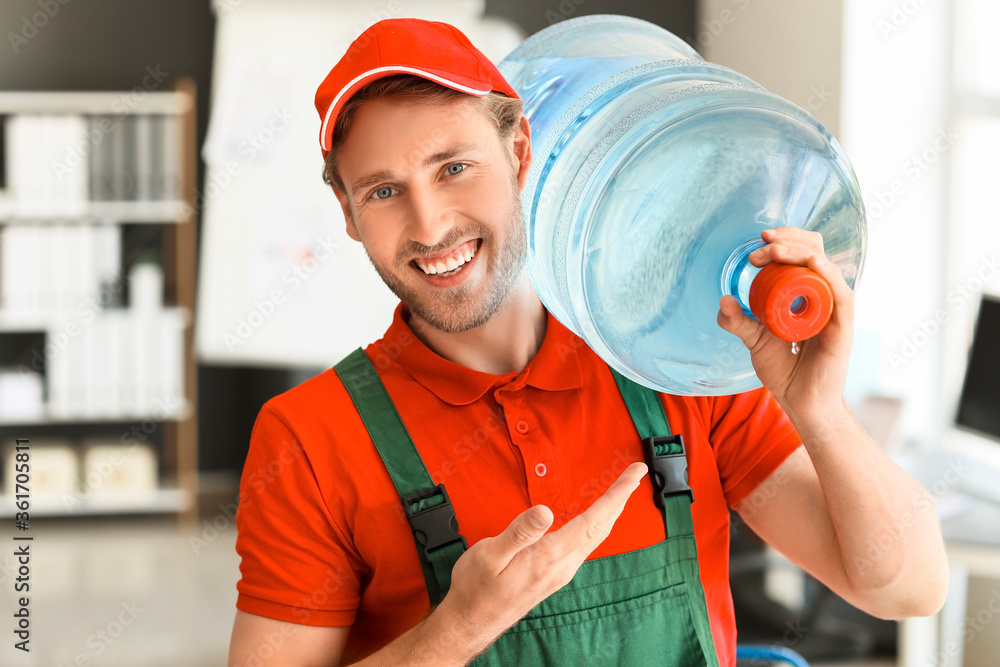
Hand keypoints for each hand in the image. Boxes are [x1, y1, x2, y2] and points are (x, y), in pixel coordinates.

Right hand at [431, 462, 647, 660]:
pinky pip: (585, 545)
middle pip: (602, 527)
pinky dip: (596, 524)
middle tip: (635, 473)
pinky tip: (593, 519)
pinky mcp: (554, 575)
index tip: (634, 473)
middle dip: (621, 498)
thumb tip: (544, 511)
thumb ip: (519, 533)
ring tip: (619, 491)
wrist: (470, 622)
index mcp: (549, 556)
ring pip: (596, 537)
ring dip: (611, 511)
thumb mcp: (489, 556)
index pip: (593, 520)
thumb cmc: (476, 589)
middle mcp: (562, 566)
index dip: (616, 494)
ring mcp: (560, 572)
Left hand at [716, 226, 853, 420]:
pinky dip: (828, 274)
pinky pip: (841, 294)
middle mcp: (823, 295)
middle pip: (815, 250)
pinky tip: (813, 263)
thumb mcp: (754, 340)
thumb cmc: (785, 370)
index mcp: (805, 293)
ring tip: (774, 252)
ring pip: (825, 266)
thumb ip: (737, 321)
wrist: (801, 402)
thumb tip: (723, 300)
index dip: (782, 242)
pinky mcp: (843, 325)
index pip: (801, 253)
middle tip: (760, 248)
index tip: (756, 246)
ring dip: (799, 252)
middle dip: (787, 241)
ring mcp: (835, 308)